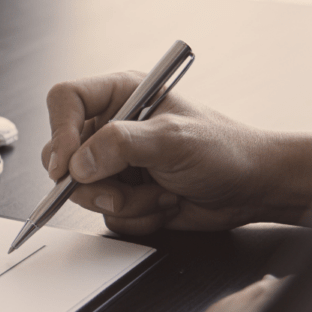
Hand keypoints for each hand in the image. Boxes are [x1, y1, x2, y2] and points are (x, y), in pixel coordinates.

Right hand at [41, 72, 311, 233]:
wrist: (252, 188)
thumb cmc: (224, 150)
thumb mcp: (172, 139)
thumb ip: (120, 145)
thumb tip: (77, 163)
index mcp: (120, 95)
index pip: (65, 101)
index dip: (59, 131)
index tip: (68, 164)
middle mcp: (111, 128)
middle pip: (61, 154)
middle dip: (91, 181)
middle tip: (117, 190)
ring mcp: (114, 164)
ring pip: (83, 191)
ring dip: (123, 201)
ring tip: (159, 192)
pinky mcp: (121, 194)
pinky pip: (104, 214)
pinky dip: (135, 216)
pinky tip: (163, 203)